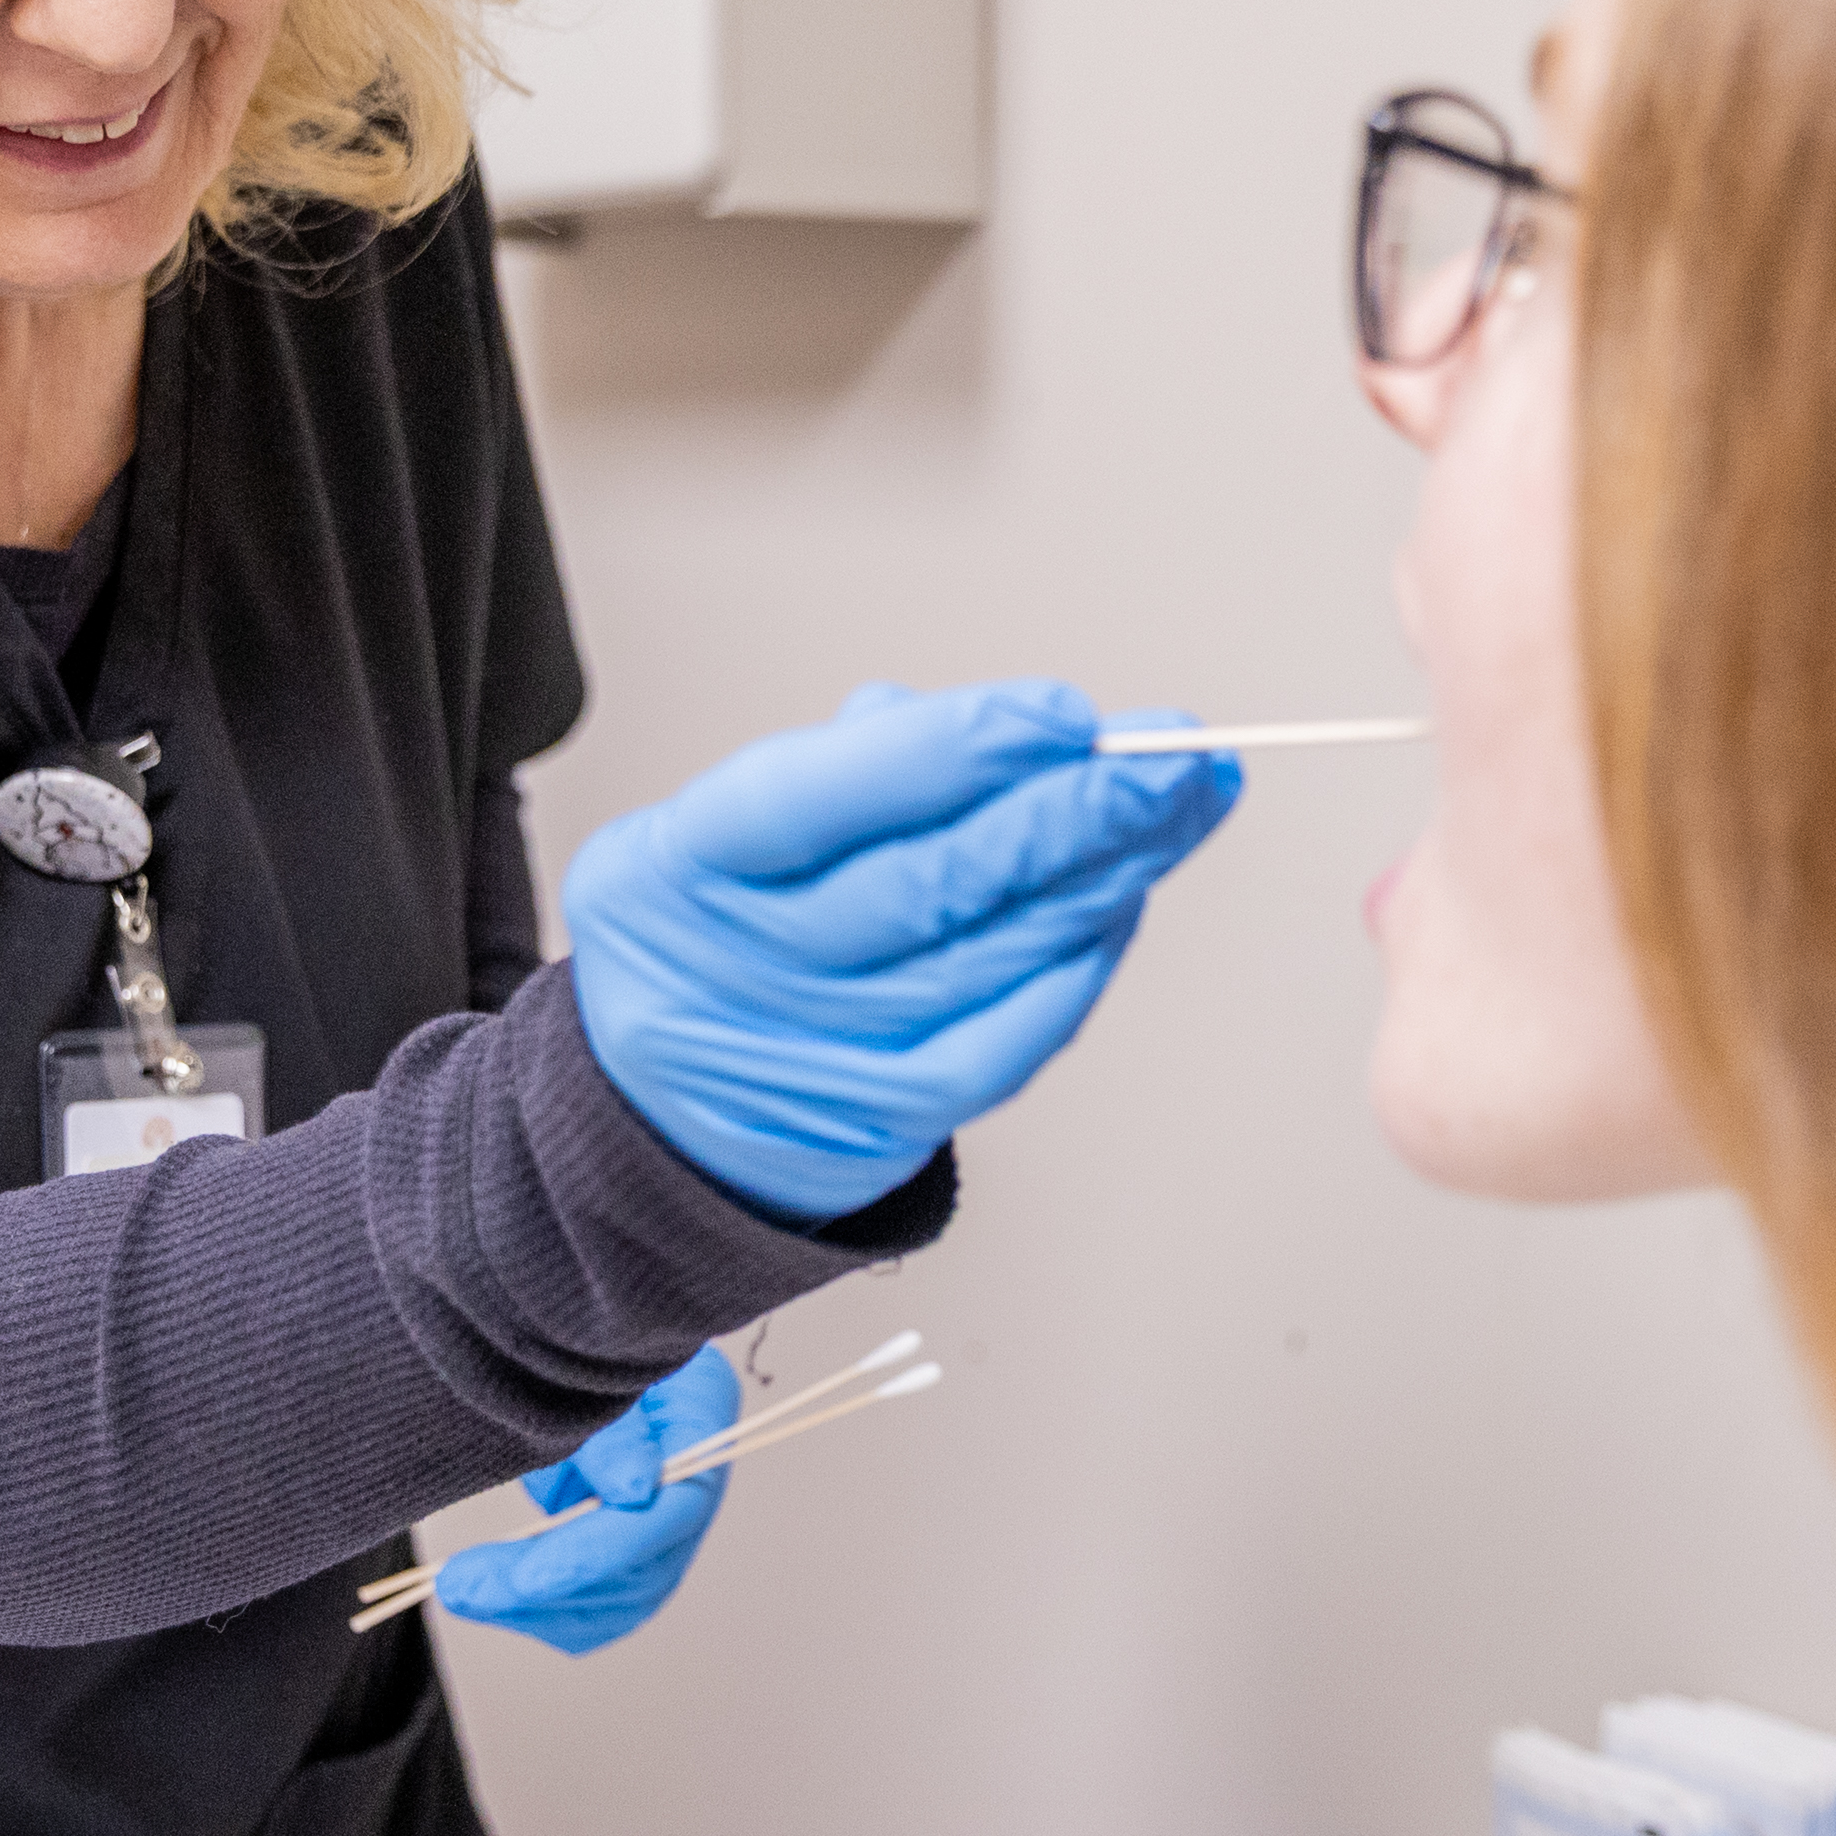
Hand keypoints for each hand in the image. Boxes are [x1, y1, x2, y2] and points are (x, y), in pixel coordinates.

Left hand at [434, 1348, 739, 1655]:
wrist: (561, 1339)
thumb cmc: (573, 1338)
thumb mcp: (586, 1364)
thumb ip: (610, 1431)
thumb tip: (633, 1493)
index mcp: (701, 1416)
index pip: (676, 1508)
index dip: (606, 1549)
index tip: (530, 1576)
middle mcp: (692, 1483)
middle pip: (644, 1570)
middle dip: (548, 1586)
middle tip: (460, 1586)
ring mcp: (663, 1523)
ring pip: (619, 1602)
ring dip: (536, 1609)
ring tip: (461, 1590)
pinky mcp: (622, 1547)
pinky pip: (593, 1605)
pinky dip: (539, 1611)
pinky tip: (486, 1597)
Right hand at [565, 680, 1243, 1218]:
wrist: (655, 1114)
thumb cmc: (710, 934)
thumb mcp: (712, 831)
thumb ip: (840, 767)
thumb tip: (992, 726)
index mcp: (675, 867)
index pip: (818, 797)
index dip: (950, 751)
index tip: (1064, 711)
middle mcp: (740, 969)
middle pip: (927, 884)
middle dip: (1071, 813)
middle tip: (1174, 758)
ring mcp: (810, 1055)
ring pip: (984, 958)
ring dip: (1101, 878)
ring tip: (1180, 811)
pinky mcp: (878, 1124)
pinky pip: (1002, 1045)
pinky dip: (1075, 971)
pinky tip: (1122, 906)